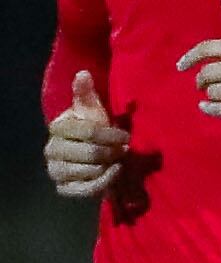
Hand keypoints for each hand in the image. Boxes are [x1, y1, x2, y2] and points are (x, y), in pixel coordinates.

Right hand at [43, 69, 128, 198]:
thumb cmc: (95, 128)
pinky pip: (87, 189)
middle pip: (91, 153)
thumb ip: (86, 93)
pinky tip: (114, 172)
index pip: (89, 132)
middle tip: (123, 150)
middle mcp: (51, 150)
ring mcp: (56, 170)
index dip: (112, 135)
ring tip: (117, 160)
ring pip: (91, 171)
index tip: (126, 137)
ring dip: (110, 166)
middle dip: (112, 152)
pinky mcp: (64, 188)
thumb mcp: (93, 110)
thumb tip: (83, 73)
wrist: (94, 154)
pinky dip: (105, 182)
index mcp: (58, 127)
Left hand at [179, 0, 220, 126]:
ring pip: (212, 92)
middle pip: (207, 73)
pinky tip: (207, 107)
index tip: (181, 66)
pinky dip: (210, 109)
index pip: (208, 48)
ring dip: (212, 95)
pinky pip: (219, 109)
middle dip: (203, 80)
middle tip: (208, 83)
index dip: (190, 57)